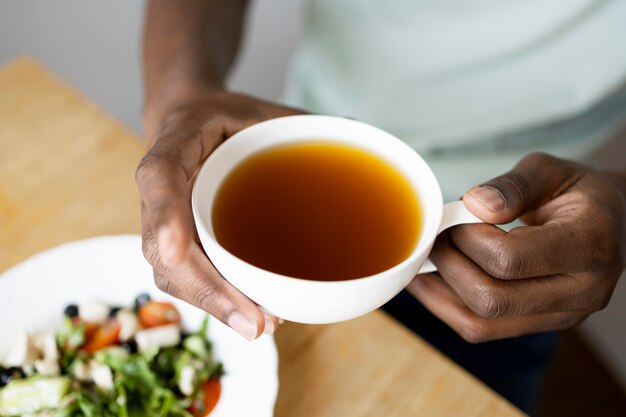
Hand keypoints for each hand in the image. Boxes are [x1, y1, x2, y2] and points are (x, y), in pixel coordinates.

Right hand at [136, 91, 300, 339]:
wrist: (193, 119)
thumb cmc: (230, 117)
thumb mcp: (263, 109)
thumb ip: (303, 124)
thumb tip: (359, 133)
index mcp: (179, 140)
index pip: (159, 176)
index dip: (165, 216)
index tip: (177, 251)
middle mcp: (164, 187)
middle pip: (163, 248)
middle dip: (206, 289)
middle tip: (253, 322)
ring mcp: (166, 219)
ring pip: (173, 273)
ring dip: (214, 304)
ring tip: (261, 325)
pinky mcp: (178, 241)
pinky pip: (188, 277)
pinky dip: (218, 299)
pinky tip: (254, 314)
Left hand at [408, 153, 625, 342]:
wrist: (609, 223)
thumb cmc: (577, 193)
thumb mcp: (550, 171)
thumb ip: (512, 186)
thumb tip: (473, 205)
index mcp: (588, 245)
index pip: (510, 259)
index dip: (468, 238)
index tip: (457, 216)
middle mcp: (582, 291)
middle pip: (492, 298)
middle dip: (450, 265)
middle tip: (438, 237)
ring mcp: (562, 315)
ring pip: (481, 323)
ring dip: (441, 291)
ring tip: (427, 259)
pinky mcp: (540, 324)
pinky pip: (482, 329)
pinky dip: (447, 307)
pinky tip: (429, 282)